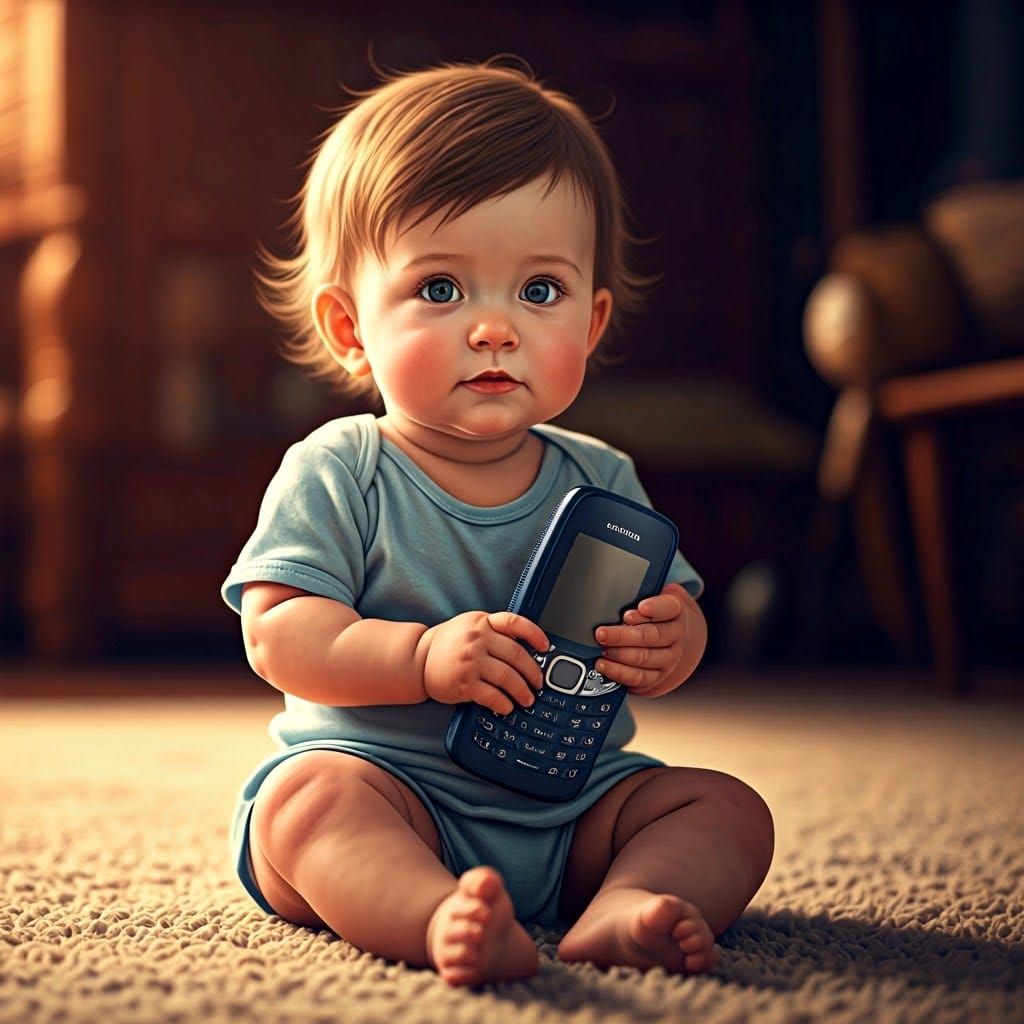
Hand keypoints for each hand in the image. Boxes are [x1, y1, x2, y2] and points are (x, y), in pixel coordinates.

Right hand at [420, 611, 548, 714]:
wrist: (417, 659)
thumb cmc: (447, 644)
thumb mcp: (470, 626)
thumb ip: (494, 631)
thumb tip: (527, 649)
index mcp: (481, 622)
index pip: (515, 623)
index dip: (535, 634)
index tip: (546, 648)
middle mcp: (476, 639)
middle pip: (517, 655)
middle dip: (533, 672)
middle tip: (538, 683)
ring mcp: (470, 661)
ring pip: (508, 677)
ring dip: (522, 691)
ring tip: (527, 699)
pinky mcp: (464, 683)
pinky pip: (492, 696)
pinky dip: (504, 703)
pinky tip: (507, 707)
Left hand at [593, 583, 701, 698]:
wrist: (680, 639)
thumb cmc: (659, 613)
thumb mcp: (657, 595)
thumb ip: (642, 591)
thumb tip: (615, 589)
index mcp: (675, 611)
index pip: (668, 608)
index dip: (655, 608)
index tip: (640, 607)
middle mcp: (675, 636)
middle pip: (651, 636)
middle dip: (622, 635)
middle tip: (601, 633)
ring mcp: (668, 658)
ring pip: (644, 658)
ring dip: (619, 654)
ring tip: (602, 648)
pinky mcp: (657, 676)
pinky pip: (638, 677)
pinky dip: (618, 672)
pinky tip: (604, 665)